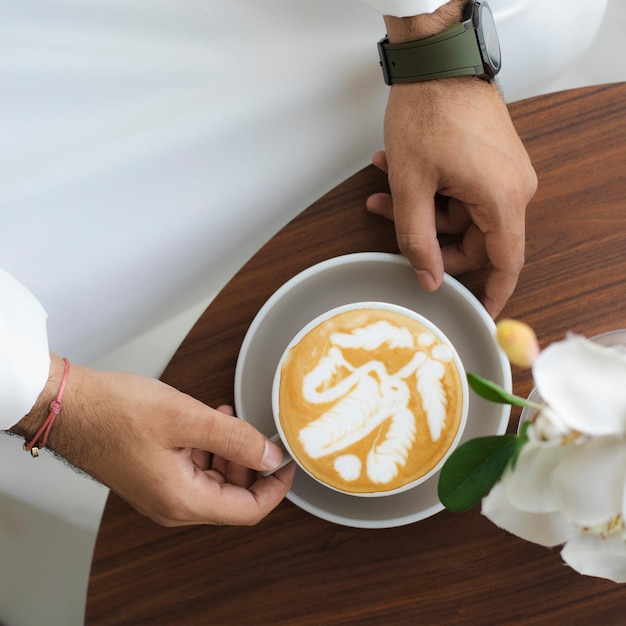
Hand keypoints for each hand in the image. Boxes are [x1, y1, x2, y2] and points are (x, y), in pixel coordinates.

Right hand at [13, 354, 294, 525]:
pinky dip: (210, 448)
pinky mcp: (155, 476)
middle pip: (234, 496)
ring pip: (216, 481)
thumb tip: (271, 456)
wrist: (70, 407)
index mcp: (182, 500)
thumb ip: (235, 438)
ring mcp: (162, 492)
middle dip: (251, 464)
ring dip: (230, 452)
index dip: (276, 487)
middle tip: (255, 430)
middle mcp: (173, 505)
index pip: (248, 511)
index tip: (289, 461)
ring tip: (228, 418)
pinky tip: (210, 421)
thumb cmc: (116, 412)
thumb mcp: (187, 418)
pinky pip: (195, 470)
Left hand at [367, 78, 536, 316]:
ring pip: (461, 216)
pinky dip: (432, 191)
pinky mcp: (492, 161)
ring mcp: (504, 173)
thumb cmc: (428, 112)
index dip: (492, 294)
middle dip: (428, 239)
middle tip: (390, 226)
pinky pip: (463, 193)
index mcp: (502, 199)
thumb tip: (430, 278)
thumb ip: (417, 240)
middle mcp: (514, 188)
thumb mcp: (410, 185)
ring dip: (421, 210)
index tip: (477, 314)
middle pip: (473, 241)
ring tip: (382, 191)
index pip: (505, 263)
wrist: (438, 61)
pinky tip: (396, 174)